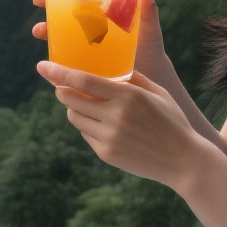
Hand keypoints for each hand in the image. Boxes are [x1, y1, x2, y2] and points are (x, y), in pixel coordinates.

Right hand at [30, 0, 178, 80]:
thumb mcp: (150, 33)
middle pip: (63, 20)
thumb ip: (149, 15)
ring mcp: (87, 49)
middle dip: (47, 21)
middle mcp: (91, 30)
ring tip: (40, 36)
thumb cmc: (151, 51)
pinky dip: (57, 66)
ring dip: (47, 38)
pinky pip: (67, 65)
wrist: (153, 79)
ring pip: (61, 40)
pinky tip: (51, 70)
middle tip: (39, 26)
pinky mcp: (86, 68)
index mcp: (102, 16)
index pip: (76, 1)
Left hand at [34, 58, 214, 191]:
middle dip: (62, 89)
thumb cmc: (172, 121)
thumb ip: (131, 78)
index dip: (58, 72)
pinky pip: (85, 134)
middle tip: (63, 85)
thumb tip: (106, 67)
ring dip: (74, 108)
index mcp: (127, 96)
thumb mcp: (157, 92)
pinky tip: (103, 124)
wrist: (184, 161)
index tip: (42, 66)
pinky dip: (88, 126)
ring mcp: (109, 138)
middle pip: (69, 99)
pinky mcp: (106, 153)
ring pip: (74, 117)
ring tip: (88, 105)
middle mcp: (114, 116)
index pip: (81, 80)